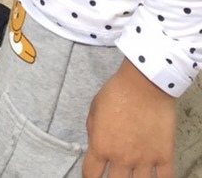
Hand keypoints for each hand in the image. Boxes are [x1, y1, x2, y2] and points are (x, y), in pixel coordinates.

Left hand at [84, 60, 175, 176]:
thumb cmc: (117, 92)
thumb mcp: (94, 108)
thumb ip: (94, 131)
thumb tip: (96, 144)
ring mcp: (144, 160)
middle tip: (114, 172)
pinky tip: (153, 176)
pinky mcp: (163, 156)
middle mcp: (122, 158)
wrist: (144, 84)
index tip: (92, 176)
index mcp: (101, 146)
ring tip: (132, 173)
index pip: (90, 174)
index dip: (89, 177)